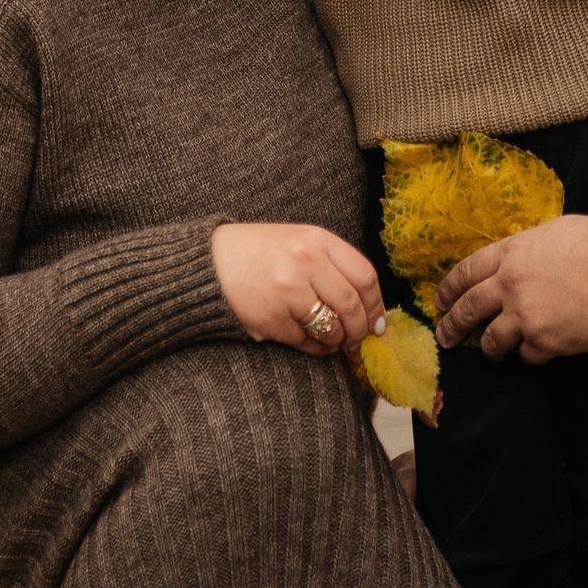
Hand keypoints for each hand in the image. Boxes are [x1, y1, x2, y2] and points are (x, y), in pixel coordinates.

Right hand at [211, 222, 386, 355]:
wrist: (209, 263)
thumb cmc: (262, 254)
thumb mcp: (302, 243)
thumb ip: (334, 265)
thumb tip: (369, 307)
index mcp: (318, 240)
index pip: (365, 276)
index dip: (376, 305)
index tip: (378, 322)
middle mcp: (305, 261)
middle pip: (351, 305)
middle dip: (359, 329)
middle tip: (357, 339)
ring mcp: (287, 290)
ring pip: (331, 327)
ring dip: (337, 340)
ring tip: (334, 340)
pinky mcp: (271, 318)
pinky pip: (305, 342)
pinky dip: (315, 348)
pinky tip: (312, 343)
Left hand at [434, 214, 587, 363]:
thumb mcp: (556, 232)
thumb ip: (529, 248)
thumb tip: (522, 260)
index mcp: (512, 254)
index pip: (466, 272)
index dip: (449, 288)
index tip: (441, 300)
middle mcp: (511, 286)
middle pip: (468, 309)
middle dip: (452, 324)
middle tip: (444, 335)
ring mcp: (526, 318)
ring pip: (492, 341)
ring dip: (489, 347)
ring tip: (490, 352)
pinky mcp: (546, 343)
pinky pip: (526, 356)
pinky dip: (529, 355)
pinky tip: (537, 350)